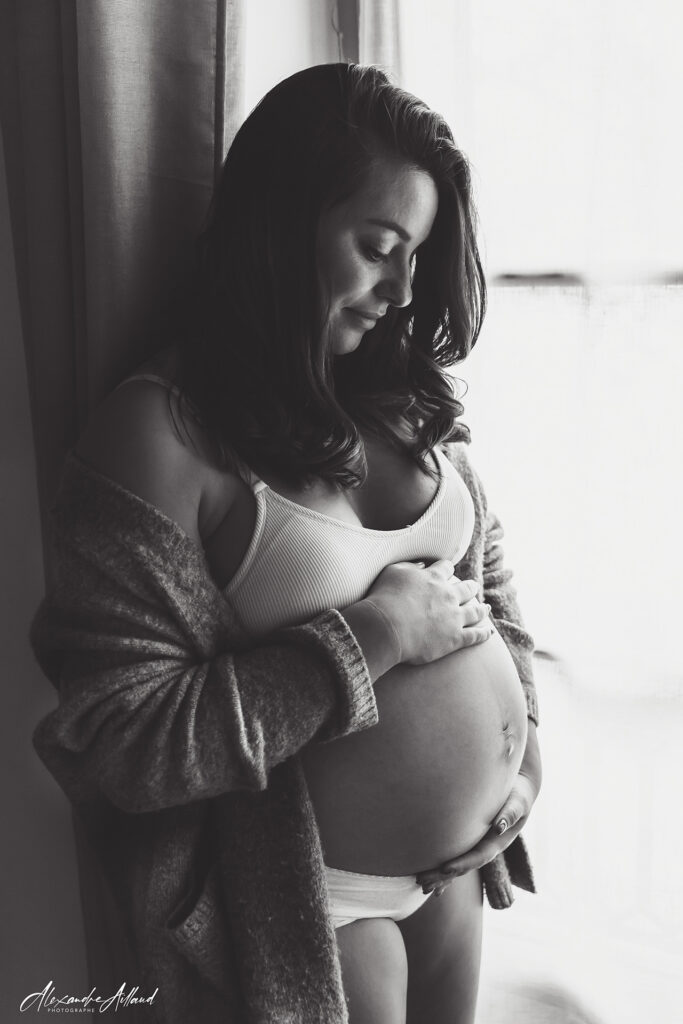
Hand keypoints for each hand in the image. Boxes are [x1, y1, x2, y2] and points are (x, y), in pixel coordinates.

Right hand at [364, 559, 492, 665]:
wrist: (387, 627)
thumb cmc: (384, 598)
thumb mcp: (393, 572)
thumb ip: (409, 567)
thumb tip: (422, 566)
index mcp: (433, 578)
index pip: (445, 568)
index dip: (447, 569)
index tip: (448, 570)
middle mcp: (448, 595)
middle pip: (466, 588)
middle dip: (470, 587)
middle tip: (473, 587)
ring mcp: (454, 617)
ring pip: (474, 611)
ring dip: (481, 609)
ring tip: (486, 608)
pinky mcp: (455, 638)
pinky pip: (475, 635)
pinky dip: (483, 634)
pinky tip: (489, 633)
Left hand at [416, 721, 541, 894]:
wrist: (519, 792)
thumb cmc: (517, 795)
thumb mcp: (518, 802)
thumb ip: (510, 814)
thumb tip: (500, 827)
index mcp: (497, 842)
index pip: (478, 857)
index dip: (462, 863)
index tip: (445, 869)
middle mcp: (486, 848)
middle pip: (464, 866)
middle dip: (444, 876)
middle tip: (423, 882)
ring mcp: (477, 846)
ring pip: (457, 864)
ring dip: (440, 876)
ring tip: (420, 883)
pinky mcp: (470, 840)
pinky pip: (455, 856)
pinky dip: (442, 869)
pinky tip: (428, 877)